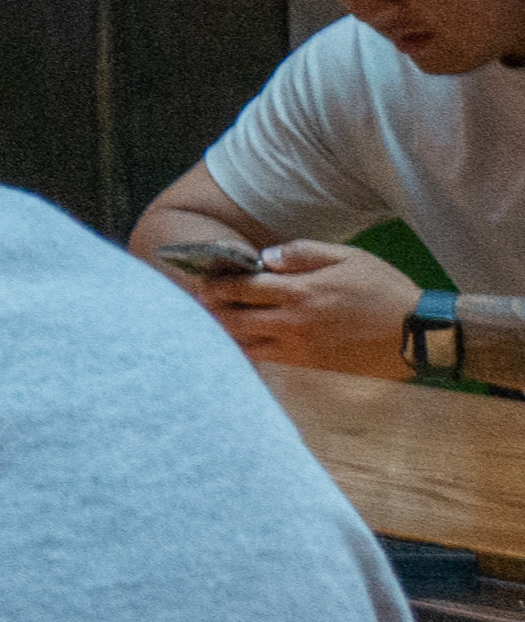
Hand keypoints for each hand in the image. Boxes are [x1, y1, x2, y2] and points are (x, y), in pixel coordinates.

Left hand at [177, 235, 422, 374]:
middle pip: (236, 321)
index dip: (218, 286)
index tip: (207, 285)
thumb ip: (304, 253)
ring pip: (248, 346)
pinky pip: (270, 363)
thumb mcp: (349, 257)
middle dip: (214, 313)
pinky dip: (252, 355)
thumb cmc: (384, 290)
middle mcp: (293, 323)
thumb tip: (267, 257)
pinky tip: (245, 349)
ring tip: (217, 328)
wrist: (419, 334)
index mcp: (300, 292)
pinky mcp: (311, 368)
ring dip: (228, 337)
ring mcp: (301, 349)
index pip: (243, 289)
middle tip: (202, 307)